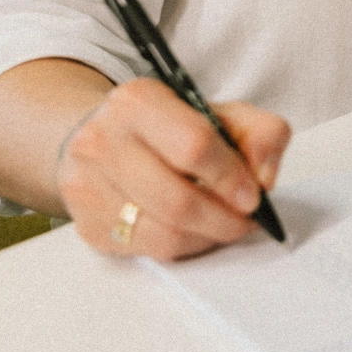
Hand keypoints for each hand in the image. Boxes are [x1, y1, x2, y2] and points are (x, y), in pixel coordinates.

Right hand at [55, 77, 290, 260]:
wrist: (106, 138)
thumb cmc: (168, 128)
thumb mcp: (219, 113)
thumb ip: (260, 133)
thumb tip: (264, 177)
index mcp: (138, 101)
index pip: (194, 145)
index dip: (231, 176)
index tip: (253, 194)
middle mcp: (102, 140)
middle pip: (177, 199)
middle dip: (223, 218)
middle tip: (244, 219)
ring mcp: (87, 185)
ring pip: (163, 233)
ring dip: (206, 237)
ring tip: (223, 225)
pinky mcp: (87, 223)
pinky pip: (148, 250)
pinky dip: (183, 247)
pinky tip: (194, 232)